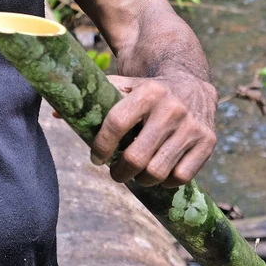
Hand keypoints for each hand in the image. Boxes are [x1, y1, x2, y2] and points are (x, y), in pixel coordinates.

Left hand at [91, 74, 217, 186]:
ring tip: (137, 174)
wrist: (192, 83)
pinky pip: (181, 177)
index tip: (96, 157)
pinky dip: (167, 182)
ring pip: (158, 172)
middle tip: (116, 172)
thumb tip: (58, 115)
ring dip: (141, 180)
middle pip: (137, 157)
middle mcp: (172, 108)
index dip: (101, 146)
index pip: (116, 123)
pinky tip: (160, 173)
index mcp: (148, 92)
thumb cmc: (149, 91)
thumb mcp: (125, 86)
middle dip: (120, 171)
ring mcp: (192, 127)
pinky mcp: (208, 142)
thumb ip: (96, 99)